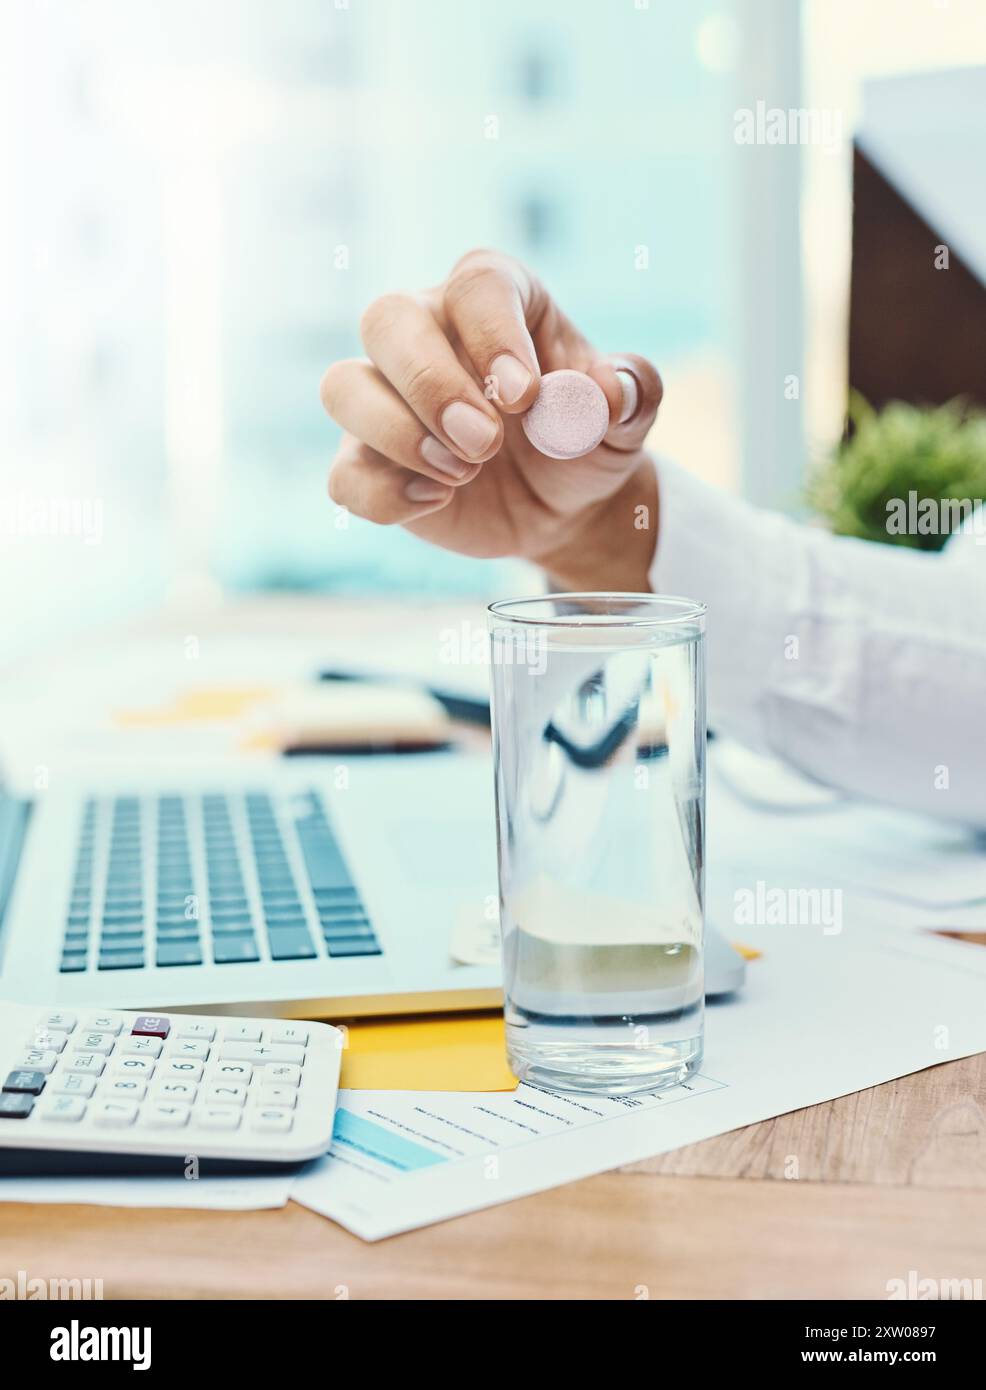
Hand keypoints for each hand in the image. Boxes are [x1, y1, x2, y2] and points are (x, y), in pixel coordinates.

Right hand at [320, 249, 662, 588]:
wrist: (564, 504)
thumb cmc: (586, 439)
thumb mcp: (627, 417)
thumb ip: (633, 392)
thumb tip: (609, 392)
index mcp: (495, 300)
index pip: (476, 286)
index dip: (492, 335)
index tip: (524, 396)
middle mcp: (428, 333)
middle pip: (387, 320)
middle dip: (432, 385)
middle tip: (486, 443)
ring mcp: (387, 398)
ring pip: (343, 387)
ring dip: (397, 434)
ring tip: (463, 473)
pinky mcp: (368, 461)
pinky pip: (344, 474)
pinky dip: (384, 495)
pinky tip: (437, 502)